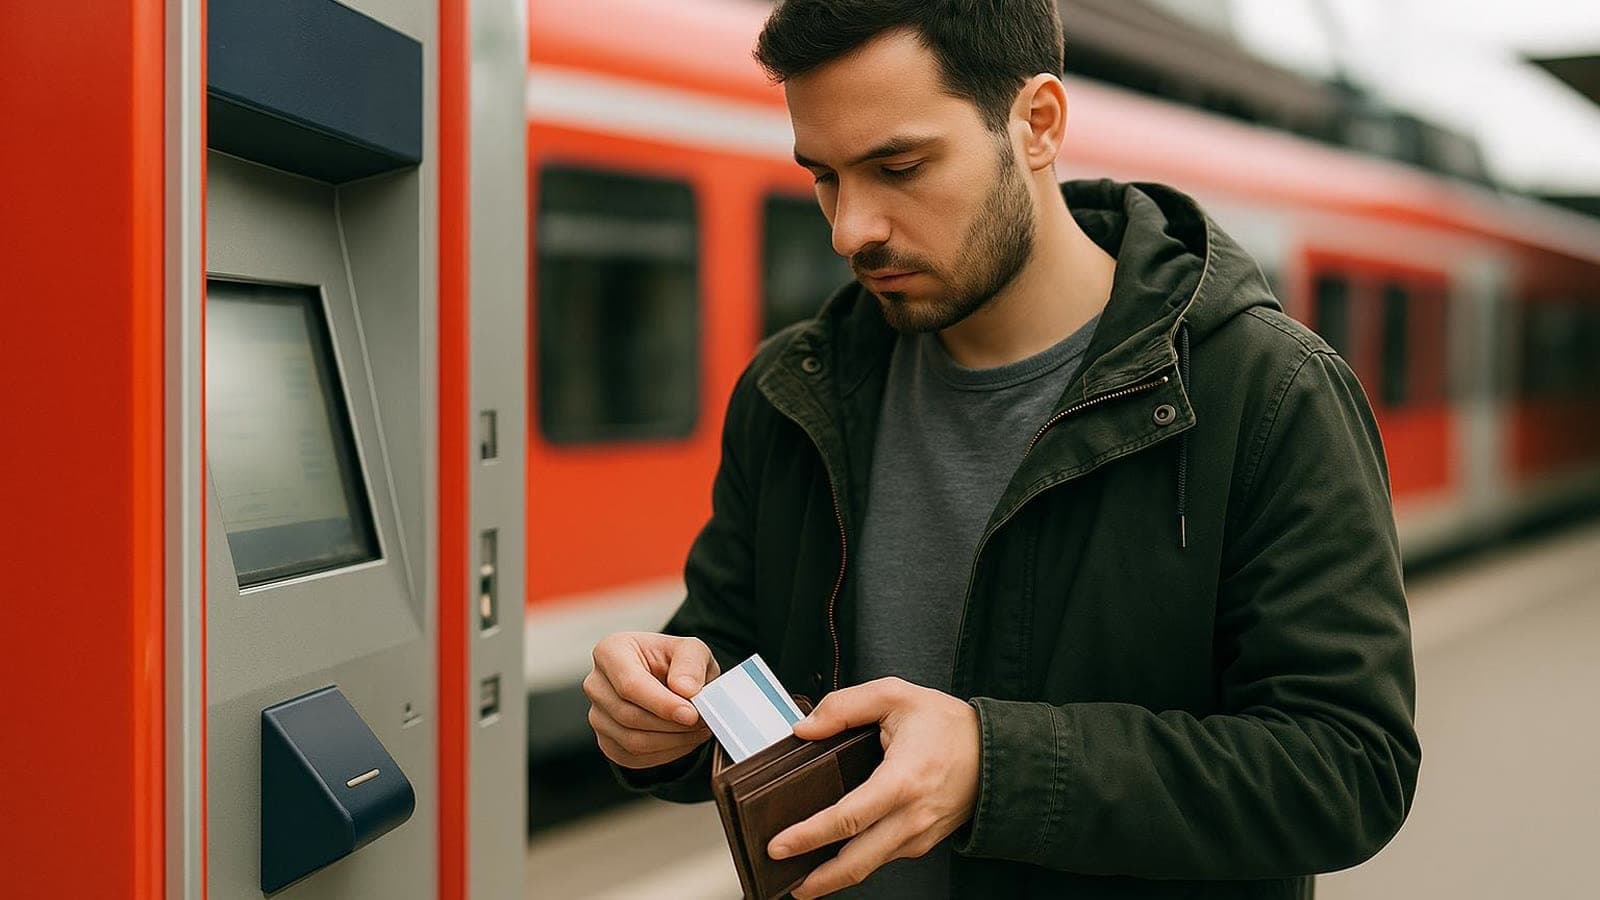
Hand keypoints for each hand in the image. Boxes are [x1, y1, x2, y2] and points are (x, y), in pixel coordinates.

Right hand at [584, 631, 719, 769]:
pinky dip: (666, 753)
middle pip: (629, 716)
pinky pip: (635, 757)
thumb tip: (684, 689)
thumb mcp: (692, 650)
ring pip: (632, 741)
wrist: (671, 681)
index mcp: (610, 652)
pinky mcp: (606, 742)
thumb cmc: (675, 662)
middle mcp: (596, 684)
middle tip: (703, 721)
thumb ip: (691, 663)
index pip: (630, 684)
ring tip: (698, 729)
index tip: (691, 714)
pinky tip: (683, 739)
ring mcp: (597, 716)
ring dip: (672, 741)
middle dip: (672, 724)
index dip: (661, 704)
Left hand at [768, 677, 979, 898]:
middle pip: (856, 863)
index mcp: (902, 781)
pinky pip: (884, 856)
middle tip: (786, 879)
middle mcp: (911, 817)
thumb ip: (844, 707)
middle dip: (818, 880)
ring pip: (870, 866)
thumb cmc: (949, 726)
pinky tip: (840, 854)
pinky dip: (859, 861)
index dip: (809, 836)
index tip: (780, 845)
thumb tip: (806, 729)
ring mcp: (919, 835)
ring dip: (835, 875)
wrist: (998, 753)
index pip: (847, 819)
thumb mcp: (895, 696)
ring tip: (804, 876)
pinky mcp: (923, 842)